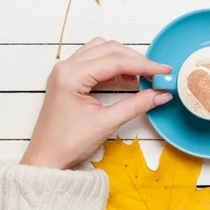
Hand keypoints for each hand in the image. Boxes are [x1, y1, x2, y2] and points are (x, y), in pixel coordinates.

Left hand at [21, 38, 172, 168]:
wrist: (45, 159)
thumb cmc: (67, 144)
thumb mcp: (106, 123)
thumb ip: (136, 105)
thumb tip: (161, 94)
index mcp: (71, 75)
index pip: (116, 61)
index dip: (144, 65)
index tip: (164, 71)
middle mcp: (66, 67)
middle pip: (109, 49)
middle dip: (136, 60)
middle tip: (157, 74)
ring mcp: (65, 71)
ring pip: (101, 50)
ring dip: (123, 59)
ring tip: (142, 75)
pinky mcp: (67, 78)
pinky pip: (93, 60)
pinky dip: (112, 65)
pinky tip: (124, 79)